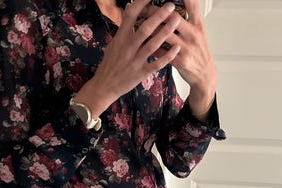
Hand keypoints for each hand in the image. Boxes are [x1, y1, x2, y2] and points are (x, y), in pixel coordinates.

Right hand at [74, 0, 181, 117]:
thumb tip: (129, 9)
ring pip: (152, 45)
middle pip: (145, 29)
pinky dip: (167, 56)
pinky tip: (177, 48)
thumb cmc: (110, 64)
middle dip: (158, 16)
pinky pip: (156, 64)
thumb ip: (124, 29)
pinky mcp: (140, 73)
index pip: (130, 16)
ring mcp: (134, 61)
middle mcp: (127, 48)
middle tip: (170, 6)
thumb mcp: (113, 44)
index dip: (141, 3)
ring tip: (176, 21)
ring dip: (165, 32)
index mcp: (120, 38)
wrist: (104, 86)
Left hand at [147, 0, 216, 118]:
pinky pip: (161, 52)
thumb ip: (188, 18)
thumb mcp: (199, 31)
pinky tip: (143, 44)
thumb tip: (171, 7)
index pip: (193, 4)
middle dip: (155, 11)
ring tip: (139, 25)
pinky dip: (151, 47)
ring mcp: (186, 48)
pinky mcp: (180, 61)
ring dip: (150, 29)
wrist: (205, 74)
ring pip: (164, 35)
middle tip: (143, 9)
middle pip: (172, 18)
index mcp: (198, 24)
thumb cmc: (199, 51)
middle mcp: (193, 34)